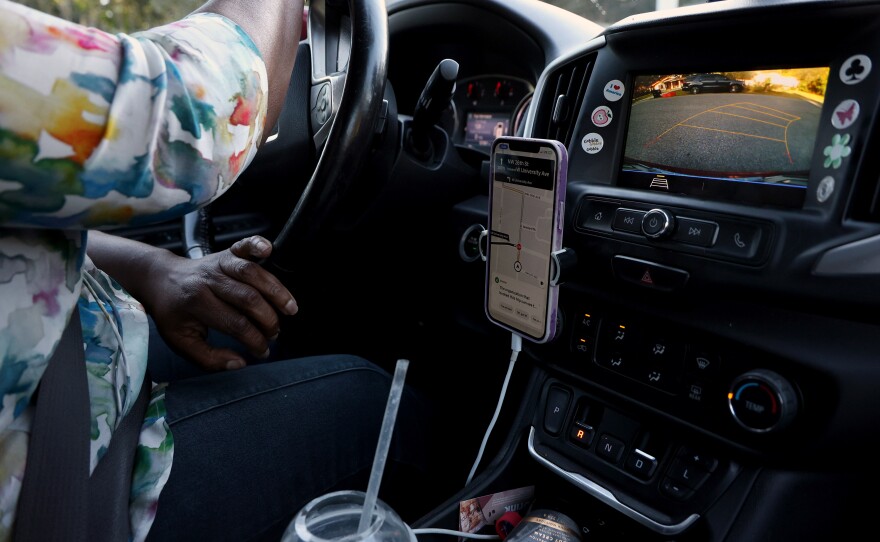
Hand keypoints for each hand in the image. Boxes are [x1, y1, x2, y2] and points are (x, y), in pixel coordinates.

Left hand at [140, 235, 297, 370]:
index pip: (236, 324)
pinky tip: (269, 250)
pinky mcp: (225, 253)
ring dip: (276, 291)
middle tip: (275, 333)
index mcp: (197, 303)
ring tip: (290, 309)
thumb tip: (240, 363)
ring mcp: (218, 264)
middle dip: (269, 320)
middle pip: (249, 299)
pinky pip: (243, 246)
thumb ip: (209, 359)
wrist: (159, 279)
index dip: (255, 340)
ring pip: (253, 273)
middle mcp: (209, 280)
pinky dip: (258, 245)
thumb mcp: (182, 342)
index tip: (262, 351)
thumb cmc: (172, 312)